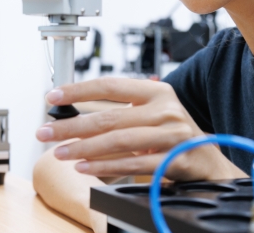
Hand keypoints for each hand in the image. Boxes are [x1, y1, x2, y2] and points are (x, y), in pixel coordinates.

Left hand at [36, 78, 246, 180]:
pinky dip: (105, 166)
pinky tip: (84, 167)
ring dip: (83, 148)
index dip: (78, 90)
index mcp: (156, 91)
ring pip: (117, 140)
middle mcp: (164, 109)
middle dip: (70, 125)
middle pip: (108, 116)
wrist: (208, 162)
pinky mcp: (174, 158)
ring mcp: (171, 134)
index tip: (52, 97)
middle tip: (45, 132)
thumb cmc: (173, 135)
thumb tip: (73, 116)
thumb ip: (120, 111)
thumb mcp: (151, 114)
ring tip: (59, 152)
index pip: (109, 85)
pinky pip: (133, 163)